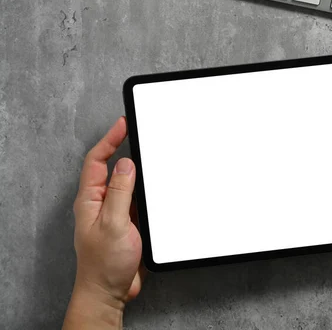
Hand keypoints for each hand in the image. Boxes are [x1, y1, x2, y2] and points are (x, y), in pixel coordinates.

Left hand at [64, 117, 143, 328]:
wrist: (111, 291)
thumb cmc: (105, 264)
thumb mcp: (114, 223)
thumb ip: (120, 192)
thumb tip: (126, 164)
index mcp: (90, 200)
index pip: (96, 161)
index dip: (110, 140)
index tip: (123, 124)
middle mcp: (101, 203)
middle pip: (110, 168)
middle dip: (122, 147)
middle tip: (136, 131)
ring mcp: (115, 213)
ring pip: (126, 183)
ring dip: (137, 169)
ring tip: (149, 153)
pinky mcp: (128, 223)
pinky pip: (137, 199)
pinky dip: (146, 189)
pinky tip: (156, 186)